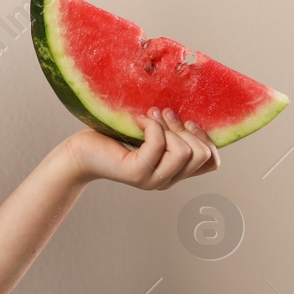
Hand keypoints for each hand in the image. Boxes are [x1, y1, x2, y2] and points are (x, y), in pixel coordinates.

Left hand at [61, 107, 220, 189]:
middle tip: (162, 114)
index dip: (207, 139)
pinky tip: (136, 121)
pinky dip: (150, 126)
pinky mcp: (138, 173)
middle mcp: (167, 180)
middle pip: (201, 154)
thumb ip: (172, 132)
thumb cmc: (114, 138)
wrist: (80, 151)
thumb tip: (194, 113)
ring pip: (185, 151)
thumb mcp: (152, 133)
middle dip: (184, 128)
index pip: (212, 163)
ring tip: (148, 116)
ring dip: (168, 126)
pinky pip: (159, 143)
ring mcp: (154, 180)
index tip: (187, 121)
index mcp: (175, 171)